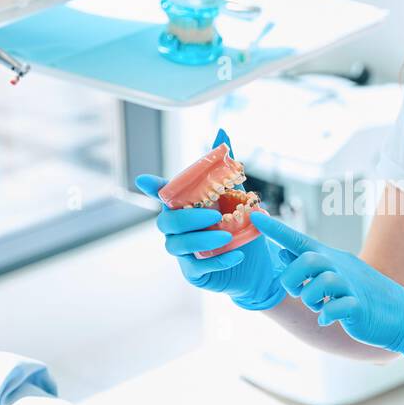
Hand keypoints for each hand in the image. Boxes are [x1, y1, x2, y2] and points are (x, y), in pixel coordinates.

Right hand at [135, 129, 284, 310]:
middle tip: (214, 215)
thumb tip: (222, 133)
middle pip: (166, 222)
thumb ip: (227, 169)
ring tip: (227, 236)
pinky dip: (216, 260)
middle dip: (188, 218)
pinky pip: (196, 266)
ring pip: (176, 245)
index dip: (152, 188)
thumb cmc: (242, 227)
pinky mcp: (192, 271)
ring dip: (202, 238)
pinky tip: (235, 254)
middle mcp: (178, 228)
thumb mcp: (239, 196)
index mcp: (185, 206)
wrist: (259, 264)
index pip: (163, 195)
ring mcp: (182, 251)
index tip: (144, 180)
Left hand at [250, 213, 403, 373]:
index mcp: (331, 258)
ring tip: (319, 306)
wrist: (402, 314)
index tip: (254, 216)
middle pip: (308, 261)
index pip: (299, 239)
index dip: (276, 229)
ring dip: (310, 300)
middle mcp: (340, 267)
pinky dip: (326, 315)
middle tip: (298, 292)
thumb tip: (281, 252)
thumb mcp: (335, 274)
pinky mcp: (358, 307)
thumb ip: (309, 264)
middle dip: (293, 279)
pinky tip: (327, 319)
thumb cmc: (363, 293)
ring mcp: (351, 286)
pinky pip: (335, 308)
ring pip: (320, 284)